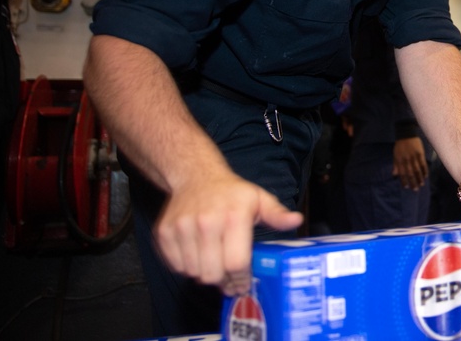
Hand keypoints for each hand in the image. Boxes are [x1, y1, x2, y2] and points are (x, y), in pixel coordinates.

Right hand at [153, 169, 302, 295]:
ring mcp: (182, 228)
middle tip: (229, 277)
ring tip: (214, 263)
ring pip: (193, 273)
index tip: (244, 284)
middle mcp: (206, 221)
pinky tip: (198, 255)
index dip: (241, 279)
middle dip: (223, 280)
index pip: (236, 263)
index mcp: (234, 216)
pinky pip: (175, 266)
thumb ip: (277, 214)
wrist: (195, 176)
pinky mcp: (164, 233)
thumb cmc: (232, 193)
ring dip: (205, 273)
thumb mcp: (259, 199)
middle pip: (212, 274)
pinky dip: (186, 267)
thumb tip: (296, 220)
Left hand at [392, 137, 428, 189]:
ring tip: (421, 184)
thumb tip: (394, 175)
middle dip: (413, 182)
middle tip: (415, 189)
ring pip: (417, 170)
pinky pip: (422, 163)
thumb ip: (395, 165)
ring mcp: (413, 157)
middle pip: (410, 173)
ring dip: (419, 178)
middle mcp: (406, 160)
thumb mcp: (395, 155)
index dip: (404, 181)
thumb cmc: (400, 145)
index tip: (406, 187)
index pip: (402, 173)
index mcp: (399, 160)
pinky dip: (424, 170)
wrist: (406, 134)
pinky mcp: (420, 153)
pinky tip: (426, 175)